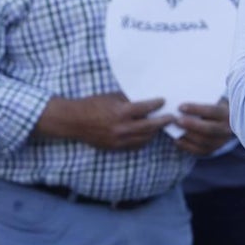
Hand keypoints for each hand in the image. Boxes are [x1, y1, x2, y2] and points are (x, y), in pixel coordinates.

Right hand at [40, 93, 172, 150]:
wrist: (73, 121)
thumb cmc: (91, 105)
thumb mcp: (110, 97)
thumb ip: (127, 100)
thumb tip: (142, 100)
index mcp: (120, 112)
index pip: (145, 108)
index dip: (156, 104)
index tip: (163, 101)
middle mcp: (122, 127)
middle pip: (150, 126)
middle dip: (162, 121)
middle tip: (172, 117)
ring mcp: (119, 139)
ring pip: (144, 138)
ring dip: (154, 132)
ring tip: (160, 126)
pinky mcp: (115, 147)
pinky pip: (135, 145)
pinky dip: (143, 140)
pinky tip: (146, 135)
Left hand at [174, 100, 232, 156]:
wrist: (219, 121)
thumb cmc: (209, 107)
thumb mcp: (208, 102)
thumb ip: (198, 102)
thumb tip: (180, 104)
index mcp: (225, 114)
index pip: (212, 111)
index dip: (196, 109)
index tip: (180, 107)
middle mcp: (225, 129)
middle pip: (209, 129)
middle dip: (191, 125)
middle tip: (176, 120)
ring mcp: (220, 142)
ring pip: (203, 141)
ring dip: (187, 135)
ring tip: (175, 129)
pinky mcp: (212, 150)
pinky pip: (199, 151)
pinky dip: (186, 146)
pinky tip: (177, 140)